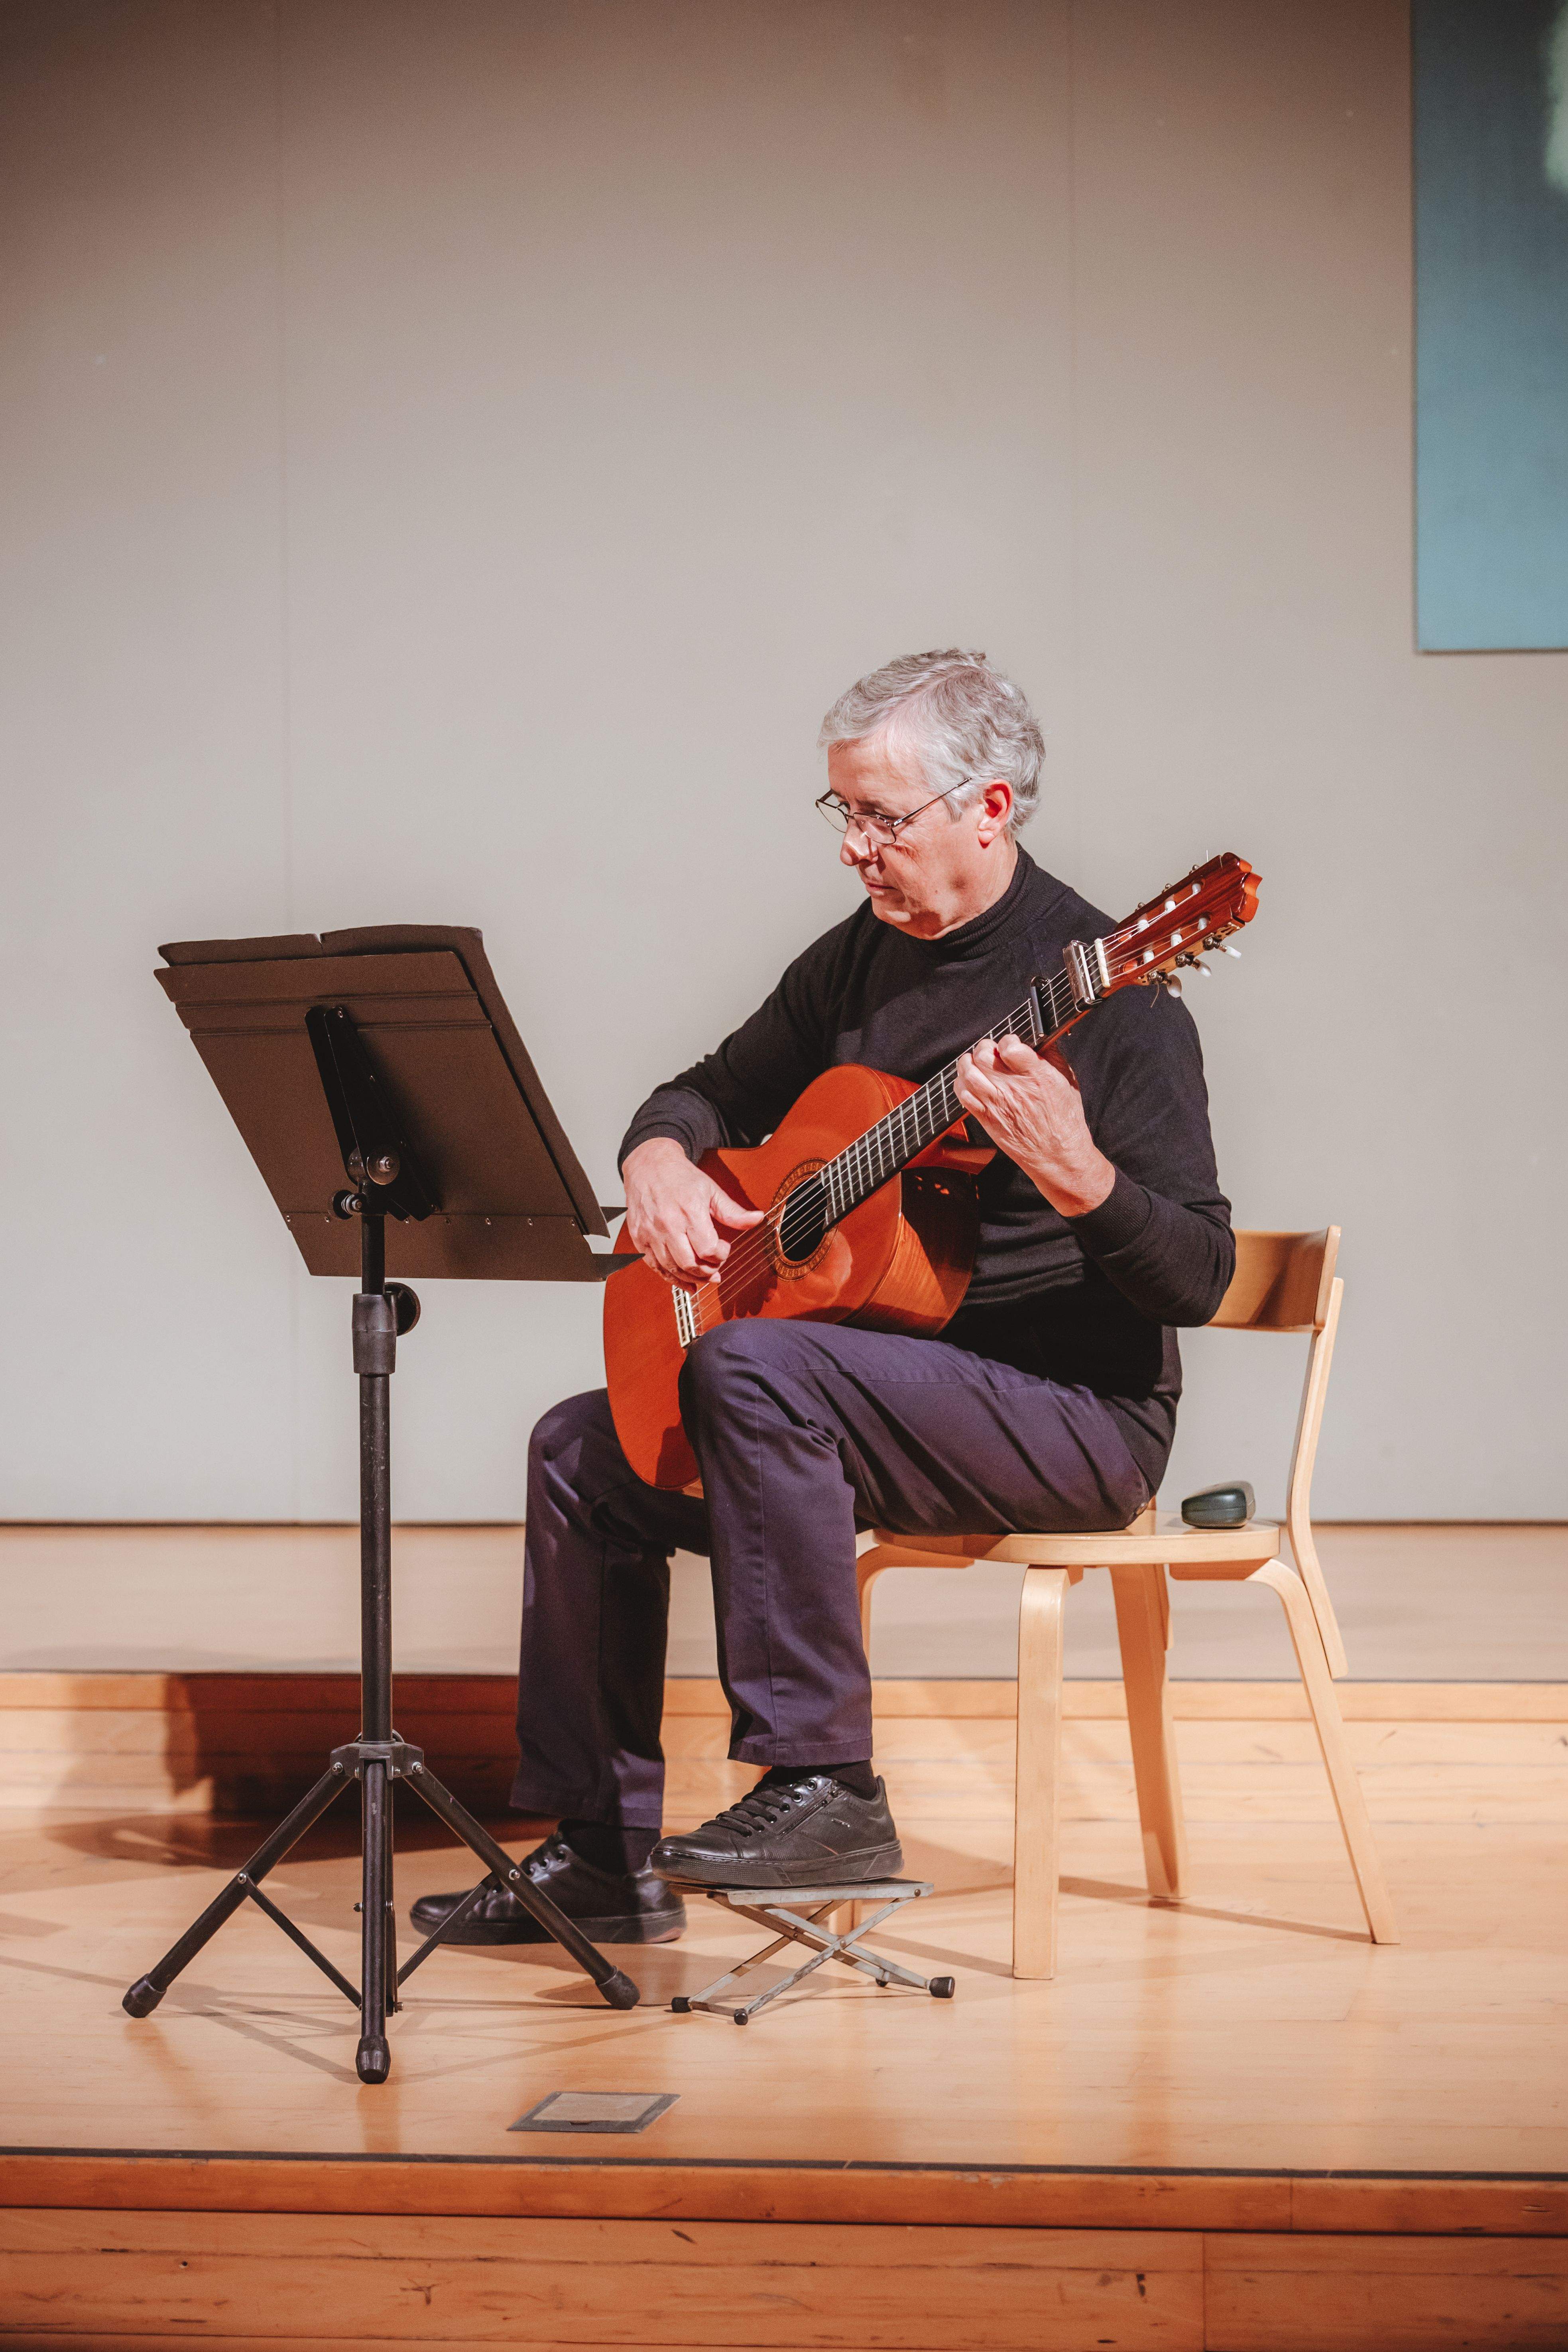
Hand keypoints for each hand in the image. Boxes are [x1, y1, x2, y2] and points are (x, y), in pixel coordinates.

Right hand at [621, 1138, 764, 1290]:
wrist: (649, 1164)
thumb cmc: (681, 1177)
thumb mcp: (711, 1190)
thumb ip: (733, 1211)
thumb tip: (758, 1219)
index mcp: (689, 1211)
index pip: (708, 1249)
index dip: (721, 1255)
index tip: (724, 1248)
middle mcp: (668, 1224)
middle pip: (690, 1263)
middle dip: (708, 1272)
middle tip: (716, 1269)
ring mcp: (650, 1232)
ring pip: (671, 1268)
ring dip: (691, 1278)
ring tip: (704, 1277)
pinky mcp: (639, 1237)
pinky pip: (654, 1266)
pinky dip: (670, 1278)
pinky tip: (684, 1282)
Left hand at [953, 1036, 1114, 1218]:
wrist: (1056, 1155)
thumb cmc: (1065, 1118)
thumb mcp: (1067, 1080)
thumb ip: (1051, 1056)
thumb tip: (1037, 1037)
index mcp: (1035, 1075)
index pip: (1010, 1046)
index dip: (1007, 1040)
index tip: (1011, 1044)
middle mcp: (1012, 1088)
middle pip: (984, 1056)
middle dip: (985, 1048)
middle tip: (991, 1052)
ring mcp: (996, 1104)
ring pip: (969, 1074)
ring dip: (969, 1063)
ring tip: (975, 1062)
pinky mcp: (986, 1118)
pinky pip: (963, 1096)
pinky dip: (962, 1085)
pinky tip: (970, 1082)